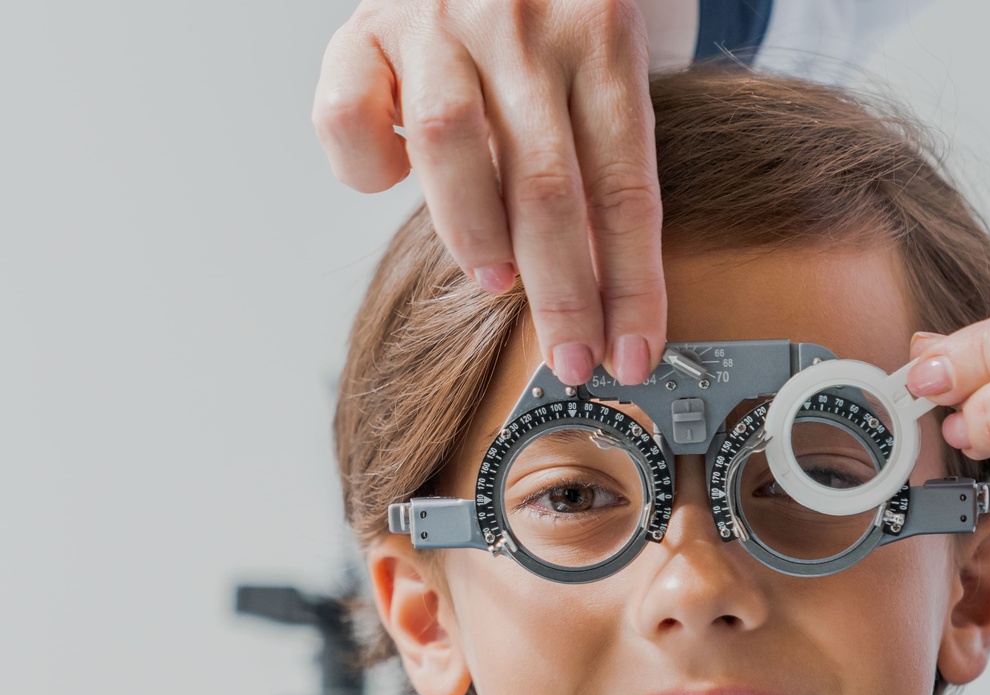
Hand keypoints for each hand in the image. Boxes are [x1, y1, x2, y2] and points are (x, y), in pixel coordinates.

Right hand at [313, 0, 664, 385]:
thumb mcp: (600, 68)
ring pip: (450, 146)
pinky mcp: (365, 27)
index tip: (632, 354)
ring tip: (496, 281)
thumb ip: (601, 159)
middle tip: (572, 357)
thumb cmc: (550, 21)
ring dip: (475, 234)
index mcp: (601, 36)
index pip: (625, 189)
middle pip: (548, 185)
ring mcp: (438, 19)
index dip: (631, 286)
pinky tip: (391, 184)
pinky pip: (349, 114)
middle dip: (563, 294)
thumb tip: (612, 296)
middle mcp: (521, 22)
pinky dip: (366, 167)